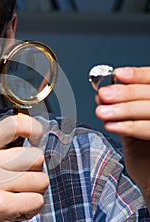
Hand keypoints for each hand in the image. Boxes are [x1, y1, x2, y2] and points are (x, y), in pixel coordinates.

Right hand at [0, 115, 48, 221]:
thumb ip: (6, 148)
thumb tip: (36, 136)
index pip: (15, 124)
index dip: (34, 129)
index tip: (35, 140)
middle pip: (36, 156)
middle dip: (35, 172)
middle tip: (18, 182)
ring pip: (41, 180)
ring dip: (34, 192)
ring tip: (15, 195)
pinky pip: (37, 201)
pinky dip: (31, 208)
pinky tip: (15, 208)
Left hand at [95, 67, 149, 209]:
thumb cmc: (143, 152)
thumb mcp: (130, 125)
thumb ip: (120, 109)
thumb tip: (101, 93)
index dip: (138, 75)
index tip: (117, 74)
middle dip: (126, 93)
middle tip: (104, 94)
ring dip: (124, 109)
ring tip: (102, 111)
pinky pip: (149, 130)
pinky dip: (129, 126)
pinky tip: (111, 124)